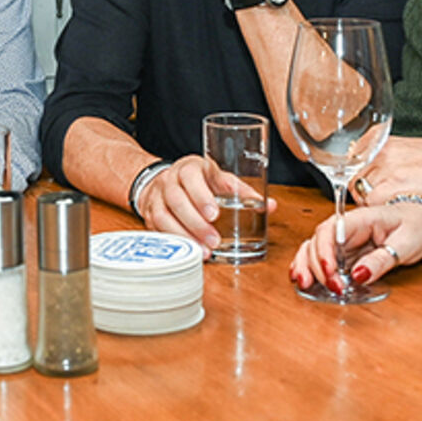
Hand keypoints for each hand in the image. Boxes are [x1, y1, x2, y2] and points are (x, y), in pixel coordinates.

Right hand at [134, 155, 276, 253]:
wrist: (166, 180)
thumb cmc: (200, 180)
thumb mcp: (220, 179)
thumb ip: (242, 191)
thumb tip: (270, 206)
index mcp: (189, 168)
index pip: (190, 177)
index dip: (201, 196)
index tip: (214, 214)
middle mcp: (170, 180)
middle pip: (176, 200)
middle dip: (195, 222)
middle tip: (214, 240)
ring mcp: (157, 198)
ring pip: (164, 217)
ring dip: (185, 236)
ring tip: (205, 252)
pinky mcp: (151, 215)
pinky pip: (157, 229)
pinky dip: (173, 242)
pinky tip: (188, 252)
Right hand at [288, 203, 421, 293]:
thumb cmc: (416, 224)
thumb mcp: (406, 243)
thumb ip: (382, 259)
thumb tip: (359, 274)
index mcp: (361, 219)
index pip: (331, 230)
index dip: (325, 251)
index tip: (330, 272)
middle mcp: (346, 227)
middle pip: (318, 241)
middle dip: (318, 266)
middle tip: (334, 287)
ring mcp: (343, 239)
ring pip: (313, 248)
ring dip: (306, 266)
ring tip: (305, 284)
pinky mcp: (344, 252)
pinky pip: (320, 257)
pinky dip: (308, 267)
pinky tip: (302, 278)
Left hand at [351, 137, 421, 206]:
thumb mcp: (408, 149)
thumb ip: (386, 156)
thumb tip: (368, 168)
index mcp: (382, 140)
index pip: (351, 162)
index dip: (357, 177)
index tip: (366, 185)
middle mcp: (380, 152)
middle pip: (353, 179)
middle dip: (363, 193)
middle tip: (382, 199)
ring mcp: (385, 169)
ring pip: (361, 194)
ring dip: (372, 203)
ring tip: (393, 203)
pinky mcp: (393, 186)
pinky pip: (373, 204)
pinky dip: (382, 210)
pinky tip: (398, 206)